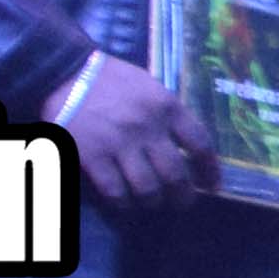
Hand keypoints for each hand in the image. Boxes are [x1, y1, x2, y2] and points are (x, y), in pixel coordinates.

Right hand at [62, 56, 215, 208]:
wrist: (67, 73)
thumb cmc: (113, 79)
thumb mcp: (151, 87)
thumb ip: (170, 114)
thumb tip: (188, 145)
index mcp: (167, 107)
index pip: (200, 144)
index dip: (210, 170)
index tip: (212, 185)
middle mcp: (148, 128)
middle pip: (176, 174)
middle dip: (183, 196)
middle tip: (182, 202)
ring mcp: (120, 144)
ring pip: (148, 189)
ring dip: (154, 202)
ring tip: (154, 203)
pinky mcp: (93, 156)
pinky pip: (116, 192)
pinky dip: (124, 203)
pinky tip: (126, 203)